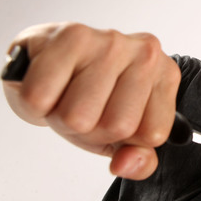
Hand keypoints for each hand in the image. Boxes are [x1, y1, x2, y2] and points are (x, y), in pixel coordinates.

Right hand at [2, 22, 180, 179]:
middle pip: (117, 126)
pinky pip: (42, 99)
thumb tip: (126, 164)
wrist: (45, 60)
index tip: (112, 119)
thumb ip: (138, 159)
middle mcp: (146, 54)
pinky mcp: (71, 35)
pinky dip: (36, 103)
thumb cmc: (87, 96)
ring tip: (64, 95)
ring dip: (60, 116)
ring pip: (78, 116)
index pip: (152, 135)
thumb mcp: (122, 136)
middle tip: (82, 106)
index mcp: (165, 76)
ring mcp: (111, 41)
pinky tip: (48, 84)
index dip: (124, 140)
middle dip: (90, 129)